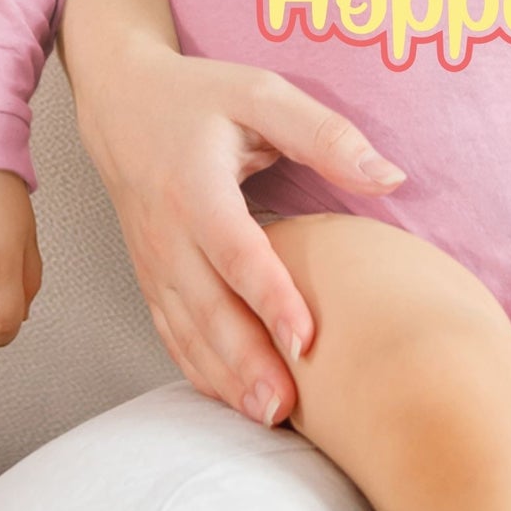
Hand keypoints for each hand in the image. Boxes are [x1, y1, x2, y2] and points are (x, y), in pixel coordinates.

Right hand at [71, 39, 405, 427]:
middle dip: (246, 362)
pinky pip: (170, 331)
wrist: (119, 100)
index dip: (270, 298)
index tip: (307, 340)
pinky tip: (231, 397)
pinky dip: (197, 368)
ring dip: (224, 376)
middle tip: (287, 408)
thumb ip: (325, 134)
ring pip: (186, 330)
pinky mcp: (150, 275)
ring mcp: (152, 260)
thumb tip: (390, 175)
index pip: (235, 252)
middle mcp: (167, 232)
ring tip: (267, 415)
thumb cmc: (200, 96)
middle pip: (207, 308)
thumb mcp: (262, 94)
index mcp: (195, 187)